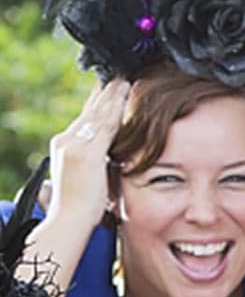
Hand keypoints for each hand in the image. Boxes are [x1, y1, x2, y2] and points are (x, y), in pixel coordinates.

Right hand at [45, 79, 128, 231]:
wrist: (69, 220)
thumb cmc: (79, 211)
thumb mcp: (88, 183)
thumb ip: (96, 169)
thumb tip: (106, 167)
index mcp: (66, 148)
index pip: (85, 121)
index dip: (97, 105)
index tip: (108, 91)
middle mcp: (68, 141)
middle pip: (89, 112)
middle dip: (104, 94)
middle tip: (117, 76)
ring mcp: (76, 145)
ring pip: (98, 113)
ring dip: (112, 94)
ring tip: (123, 79)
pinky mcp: (87, 152)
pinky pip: (105, 124)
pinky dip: (115, 108)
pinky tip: (125, 94)